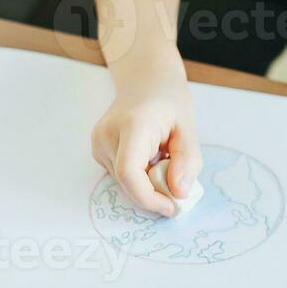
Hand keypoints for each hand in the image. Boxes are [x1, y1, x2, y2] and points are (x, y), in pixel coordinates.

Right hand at [90, 76, 202, 216]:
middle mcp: (107, 135)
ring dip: (148, 182)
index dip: (148, 198)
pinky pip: (121, 175)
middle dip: (154, 191)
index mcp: (132, 124)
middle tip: (177, 181)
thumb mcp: (188, 127)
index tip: (171, 207)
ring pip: (124, 182)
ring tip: (162, 157)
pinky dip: (139, 175)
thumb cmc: (168, 100)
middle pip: (128, 181)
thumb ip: (187, 160)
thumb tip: (179, 193)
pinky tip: (149, 155)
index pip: (129, 173)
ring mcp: (98, 143)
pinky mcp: (97, 150)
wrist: (145, 80)